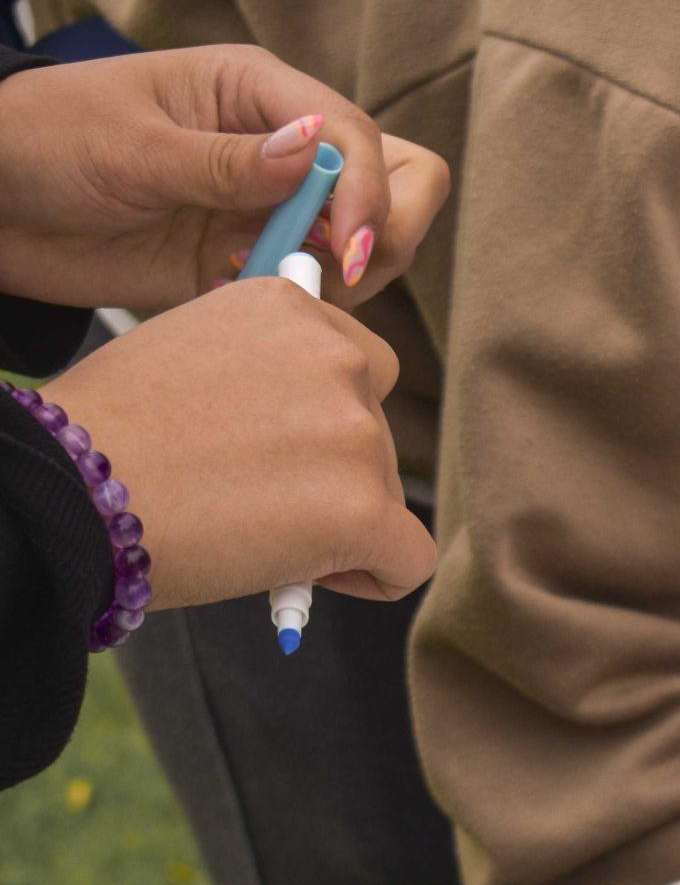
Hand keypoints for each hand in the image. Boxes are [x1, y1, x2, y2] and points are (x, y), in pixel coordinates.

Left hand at [0, 45, 449, 310]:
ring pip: (372, 242)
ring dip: (347, 273)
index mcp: (257, 90)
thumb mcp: (129, 146)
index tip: (347, 249)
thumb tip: (315, 150)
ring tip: (275, 282)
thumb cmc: (43, 142)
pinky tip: (245, 297)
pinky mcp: (253, 261)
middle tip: (338, 269)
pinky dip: (307, 305)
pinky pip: (319, 289)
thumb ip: (224, 159)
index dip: (367, 192)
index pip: (358, 134)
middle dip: (388, 229)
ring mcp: (273, 207)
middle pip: (399, 180)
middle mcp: (282, 146)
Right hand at [43, 278, 437, 609]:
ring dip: (336, 524)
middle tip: (248, 499)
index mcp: (291, 307)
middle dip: (330, 475)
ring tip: (247, 529)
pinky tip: (309, 576)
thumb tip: (309, 415)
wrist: (67, 492)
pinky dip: (371, 577)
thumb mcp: (192, 356)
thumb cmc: (110, 438)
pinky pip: (408, 559)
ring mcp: (355, 431)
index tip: (265, 448)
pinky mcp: (363, 507)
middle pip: (376, 434)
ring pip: (385, 494)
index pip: (357, 367)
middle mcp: (337, 357)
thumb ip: (264, 369)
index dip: (319, 420)